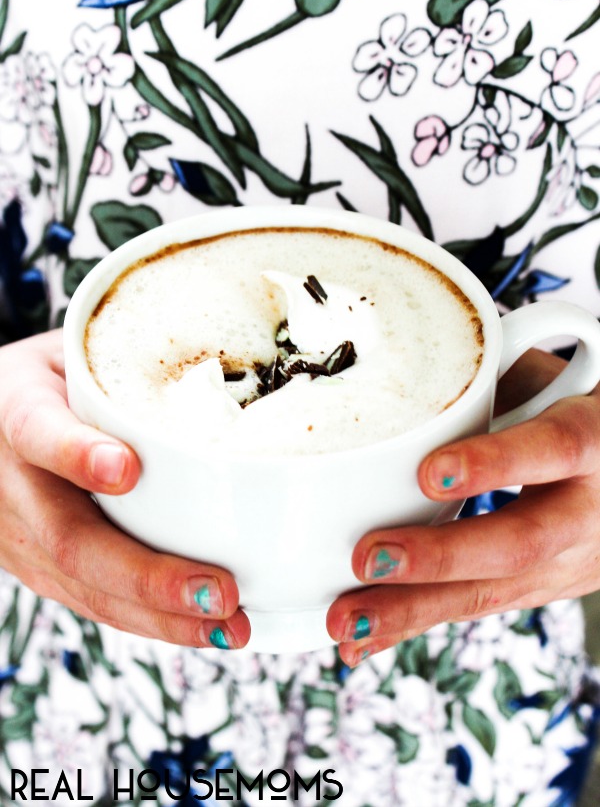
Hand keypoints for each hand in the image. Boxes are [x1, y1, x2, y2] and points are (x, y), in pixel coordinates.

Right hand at [0, 330, 249, 648]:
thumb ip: (124, 369)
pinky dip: (151, 621)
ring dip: (160, 615)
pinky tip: (203, 628)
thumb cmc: (58, 376)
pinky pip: (91, 601)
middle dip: (146, 574)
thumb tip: (230, 376)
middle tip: (220, 590)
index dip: (77, 453)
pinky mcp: (37, 567)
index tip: (127, 470)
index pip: (37, 430)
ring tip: (228, 624)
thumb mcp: (76, 353)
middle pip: (66, 538)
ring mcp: (17, 535)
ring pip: (82, 585)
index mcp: (14, 408)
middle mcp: (8, 481)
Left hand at [327, 349, 599, 665]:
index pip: (555, 449)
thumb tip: (403, 382)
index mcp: (594, 440)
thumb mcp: (546, 380)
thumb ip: (493, 382)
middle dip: (440, 558)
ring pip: (495, 593)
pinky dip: (415, 625)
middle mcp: (591, 510)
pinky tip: (365, 639)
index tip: (429, 474)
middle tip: (367, 558)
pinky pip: (477, 608)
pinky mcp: (542, 588)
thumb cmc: (571, 406)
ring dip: (413, 611)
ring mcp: (570, 561)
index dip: (496, 463)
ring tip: (346, 620)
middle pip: (522, 543)